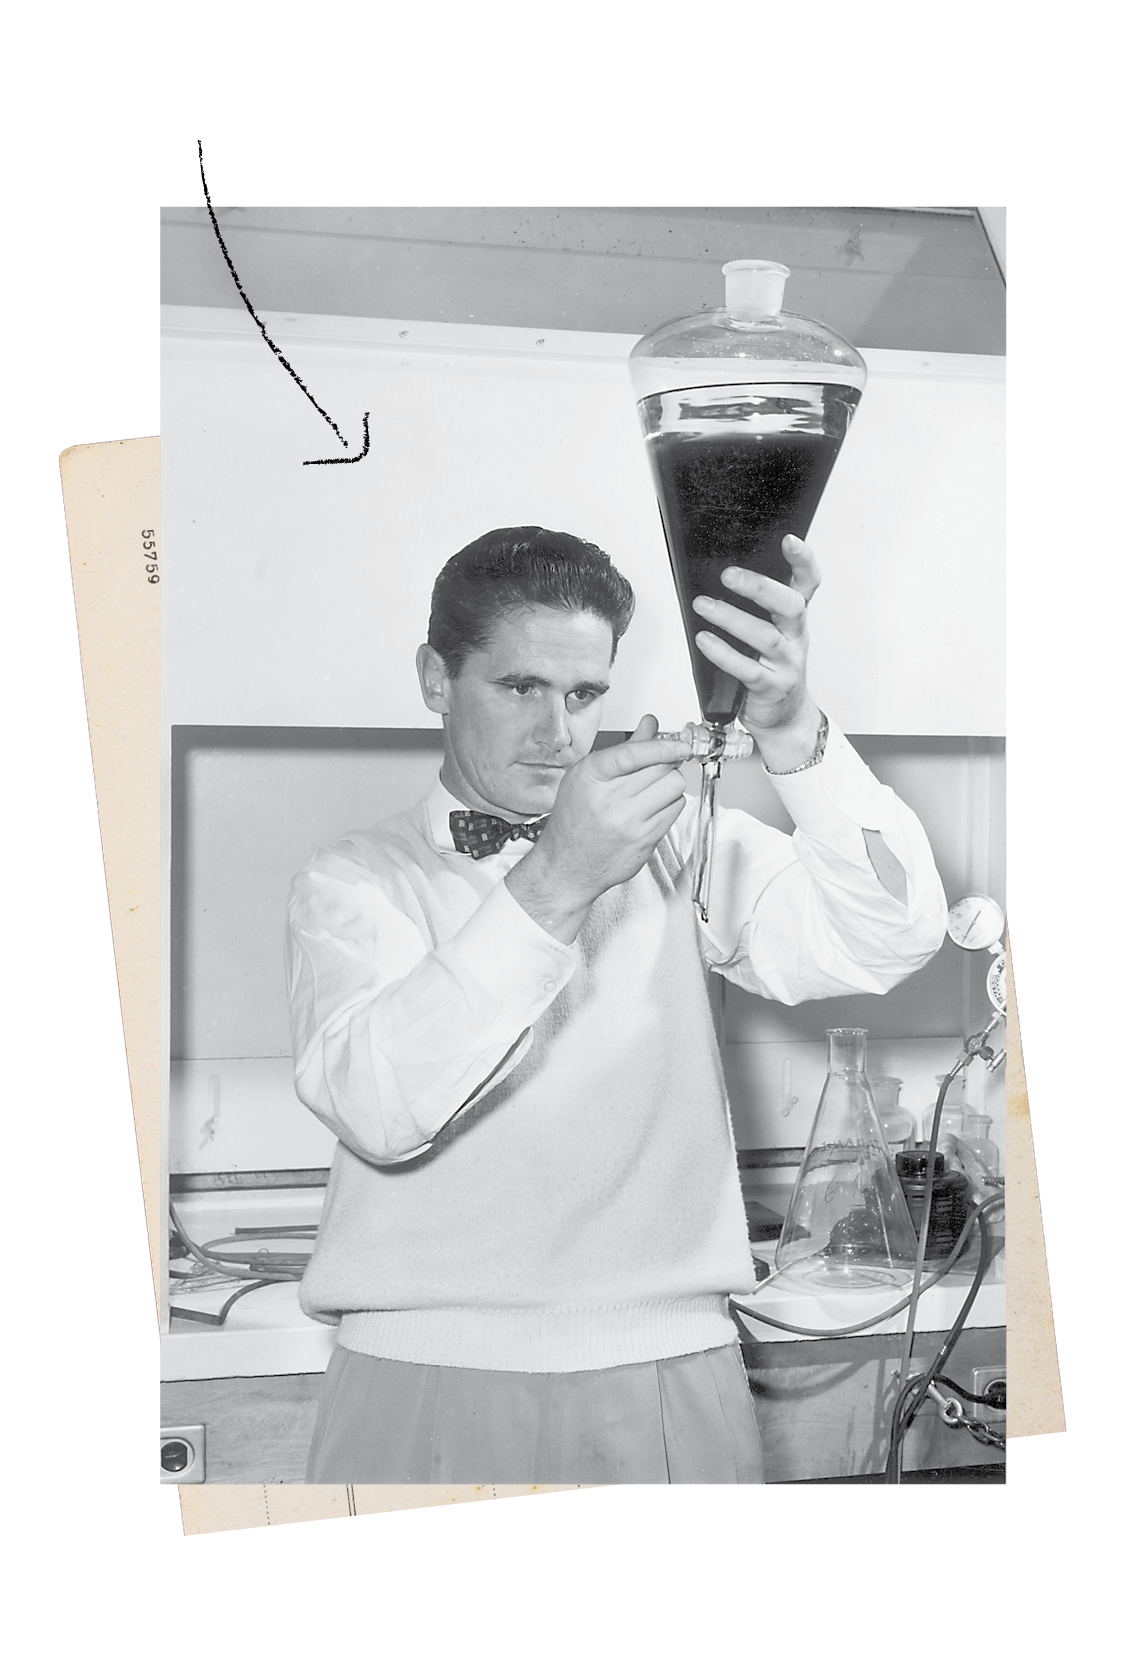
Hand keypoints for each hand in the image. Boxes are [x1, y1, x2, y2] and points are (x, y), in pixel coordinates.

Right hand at [505, 714, 689, 940]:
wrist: (568, 865)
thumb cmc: (574, 819)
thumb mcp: (589, 776)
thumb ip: (625, 749)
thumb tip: (649, 725)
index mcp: (591, 777)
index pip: (635, 754)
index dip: (663, 745)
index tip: (679, 743)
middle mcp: (609, 800)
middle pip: (661, 768)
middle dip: (666, 762)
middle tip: (661, 764)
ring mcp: (629, 823)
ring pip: (673, 788)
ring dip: (670, 784)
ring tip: (653, 788)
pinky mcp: (645, 841)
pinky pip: (675, 810)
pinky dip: (670, 804)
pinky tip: (653, 807)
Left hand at [692, 534, 822, 767]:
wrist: (784, 718)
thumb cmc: (770, 669)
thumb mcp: (769, 633)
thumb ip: (754, 610)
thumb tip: (711, 579)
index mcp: (795, 619)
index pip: (808, 584)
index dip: (803, 562)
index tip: (790, 540)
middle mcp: (795, 637)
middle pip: (790, 605)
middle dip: (761, 587)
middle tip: (729, 575)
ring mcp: (786, 663)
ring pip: (765, 637)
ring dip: (731, 618)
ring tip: (703, 605)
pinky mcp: (771, 687)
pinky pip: (748, 669)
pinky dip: (724, 654)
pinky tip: (705, 641)